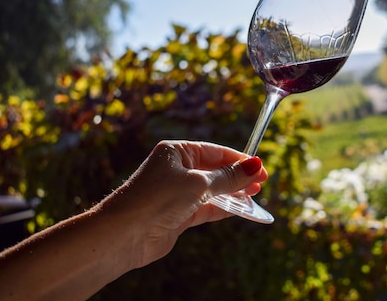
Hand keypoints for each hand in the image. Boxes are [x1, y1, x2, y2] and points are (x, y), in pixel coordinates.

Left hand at [97, 140, 267, 267]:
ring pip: (214, 190)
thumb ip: (228, 178)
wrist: (124, 234)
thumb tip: (255, 166)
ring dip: (234, 193)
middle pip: (215, 170)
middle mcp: (177, 170)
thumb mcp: (198, 184)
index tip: (261, 167)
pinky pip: (208, 208)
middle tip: (261, 182)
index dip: (239, 159)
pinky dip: (225, 208)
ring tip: (254, 195)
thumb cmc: (157, 199)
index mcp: (177, 152)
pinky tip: (242, 209)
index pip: (215, 151)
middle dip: (238, 176)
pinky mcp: (179, 214)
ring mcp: (178, 192)